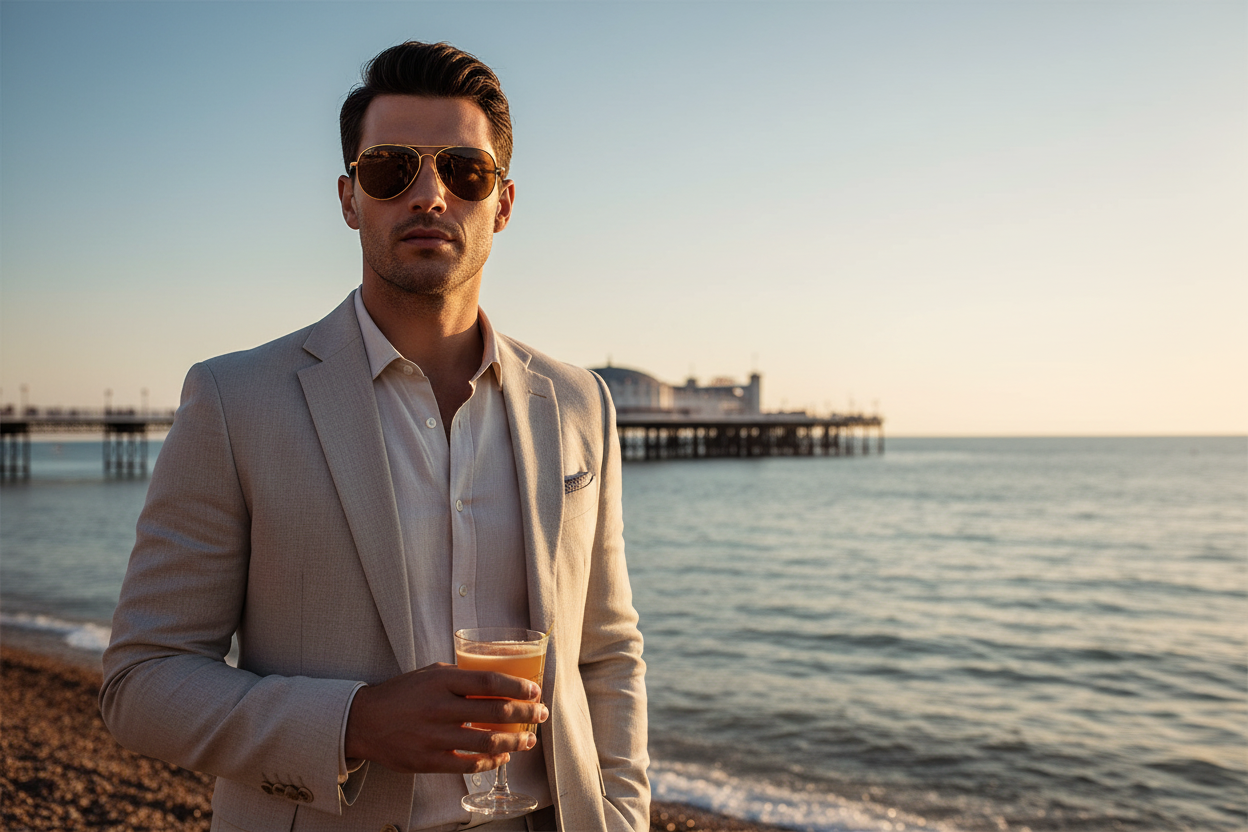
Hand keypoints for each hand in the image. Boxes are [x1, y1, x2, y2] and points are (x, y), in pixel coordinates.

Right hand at [344, 662, 548, 773]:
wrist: (364, 721)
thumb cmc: (402, 694)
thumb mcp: (430, 673)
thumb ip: (461, 676)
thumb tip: (498, 681)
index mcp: (441, 680)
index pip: (490, 681)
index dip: (518, 687)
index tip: (535, 691)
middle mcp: (439, 707)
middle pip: (495, 711)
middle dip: (525, 714)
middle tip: (541, 714)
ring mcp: (434, 736)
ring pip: (487, 742)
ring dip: (515, 742)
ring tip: (529, 739)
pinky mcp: (428, 761)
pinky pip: (469, 764)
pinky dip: (492, 761)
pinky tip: (504, 757)